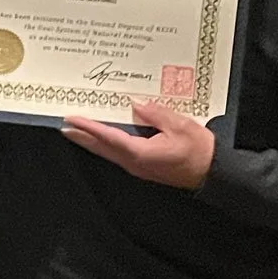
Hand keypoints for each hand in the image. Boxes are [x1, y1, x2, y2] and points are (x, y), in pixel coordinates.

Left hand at [61, 102, 215, 188]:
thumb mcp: (180, 125)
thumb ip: (156, 114)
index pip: (107, 137)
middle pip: (101, 148)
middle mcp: (134, 162)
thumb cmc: (200, 151)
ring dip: (92, 142)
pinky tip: (104, 139)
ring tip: (78, 131)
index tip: (71, 119)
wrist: (212, 173)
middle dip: (81, 137)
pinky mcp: (144, 167)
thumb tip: (136, 104)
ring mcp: (138, 167)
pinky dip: (106, 145)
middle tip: (64, 126)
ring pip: (108, 152)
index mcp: (140, 152)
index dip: (88, 127)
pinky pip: (119, 154)